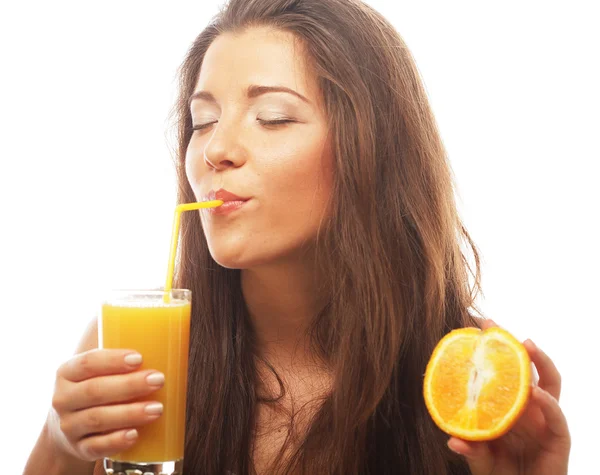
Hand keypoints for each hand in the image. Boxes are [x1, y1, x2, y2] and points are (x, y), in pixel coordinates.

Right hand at [48, 349, 164, 460]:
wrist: (69, 430)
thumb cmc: (94, 390)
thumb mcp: (95, 371)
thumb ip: (119, 358)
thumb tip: (162, 339)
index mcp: (67, 373)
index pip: (88, 363)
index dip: (113, 360)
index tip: (139, 358)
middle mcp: (64, 399)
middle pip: (95, 390)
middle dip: (130, 385)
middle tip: (158, 380)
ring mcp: (69, 426)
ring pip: (98, 419)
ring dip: (130, 413)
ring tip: (157, 409)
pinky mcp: (79, 449)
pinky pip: (96, 446)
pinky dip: (116, 441)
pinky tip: (135, 435)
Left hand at [447, 320, 570, 473]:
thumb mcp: (481, 461)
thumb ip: (471, 450)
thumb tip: (453, 441)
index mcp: (508, 408)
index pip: (502, 373)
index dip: (490, 352)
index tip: (473, 329)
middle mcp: (528, 410)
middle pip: (525, 369)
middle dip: (511, 344)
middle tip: (493, 324)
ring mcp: (545, 421)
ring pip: (550, 384)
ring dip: (540, 362)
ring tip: (526, 344)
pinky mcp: (559, 439)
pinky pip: (557, 417)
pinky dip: (548, 404)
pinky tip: (535, 394)